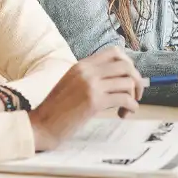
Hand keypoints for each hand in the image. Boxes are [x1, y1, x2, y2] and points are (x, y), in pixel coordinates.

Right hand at [28, 47, 145, 150]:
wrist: (41, 125)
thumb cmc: (57, 110)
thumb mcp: (72, 84)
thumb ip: (91, 78)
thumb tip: (120, 81)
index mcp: (82, 65)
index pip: (114, 52)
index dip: (128, 64)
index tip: (128, 79)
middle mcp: (87, 71)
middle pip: (126, 65)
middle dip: (136, 80)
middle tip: (134, 95)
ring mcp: (90, 85)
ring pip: (128, 82)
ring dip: (133, 96)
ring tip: (126, 108)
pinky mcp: (94, 101)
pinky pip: (124, 99)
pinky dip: (131, 106)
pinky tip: (124, 114)